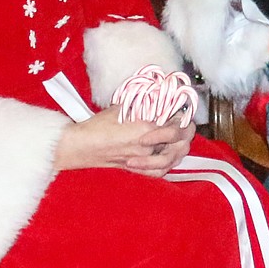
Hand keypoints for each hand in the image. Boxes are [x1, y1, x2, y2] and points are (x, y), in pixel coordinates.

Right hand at [54, 107, 193, 175]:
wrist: (82, 146)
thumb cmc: (97, 126)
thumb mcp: (122, 107)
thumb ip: (143, 102)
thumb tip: (158, 95)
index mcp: (146, 128)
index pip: (177, 124)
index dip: (184, 117)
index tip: (182, 111)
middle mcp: (148, 145)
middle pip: (180, 142)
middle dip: (187, 133)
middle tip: (186, 125)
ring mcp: (142, 158)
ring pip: (172, 157)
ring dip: (179, 148)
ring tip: (180, 140)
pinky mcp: (136, 167)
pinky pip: (158, 172)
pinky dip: (166, 166)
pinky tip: (168, 158)